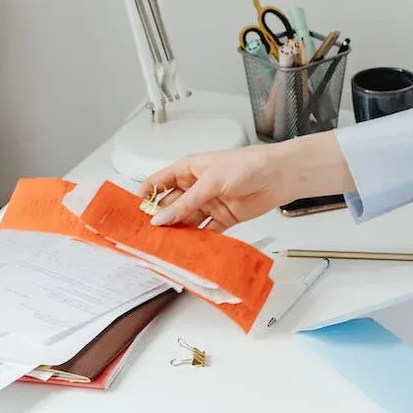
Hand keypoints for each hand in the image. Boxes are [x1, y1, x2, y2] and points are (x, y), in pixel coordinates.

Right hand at [141, 132, 353, 230]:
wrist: (280, 175)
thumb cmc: (249, 164)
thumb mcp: (211, 181)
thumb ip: (187, 202)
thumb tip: (161, 218)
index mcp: (188, 170)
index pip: (157, 184)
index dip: (143, 198)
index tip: (132, 215)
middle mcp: (195, 187)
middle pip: (170, 207)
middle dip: (159, 221)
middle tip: (147, 238)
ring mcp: (208, 204)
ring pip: (186, 222)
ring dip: (178, 234)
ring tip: (166, 247)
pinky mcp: (223, 218)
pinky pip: (206, 232)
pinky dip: (199, 240)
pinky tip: (190, 249)